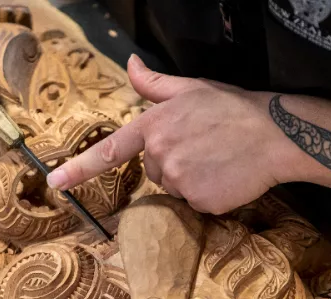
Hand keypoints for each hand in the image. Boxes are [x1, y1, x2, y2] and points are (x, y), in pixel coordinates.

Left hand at [45, 55, 300, 214]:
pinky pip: (195, 203)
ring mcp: (179, 180)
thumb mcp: (191, 88)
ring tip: (217, 159)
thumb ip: (154, 84)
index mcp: (154, 126)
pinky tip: (225, 175)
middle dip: (173, 161)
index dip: (79, 168)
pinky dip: (208, 194)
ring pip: (174, 188)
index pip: (109, 150)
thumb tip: (130, 64)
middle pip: (153, 170)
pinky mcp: (199, 201)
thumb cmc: (233, 108)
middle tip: (203, 146)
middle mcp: (161, 155)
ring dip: (191, 178)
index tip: (55, 183)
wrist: (275, 134)